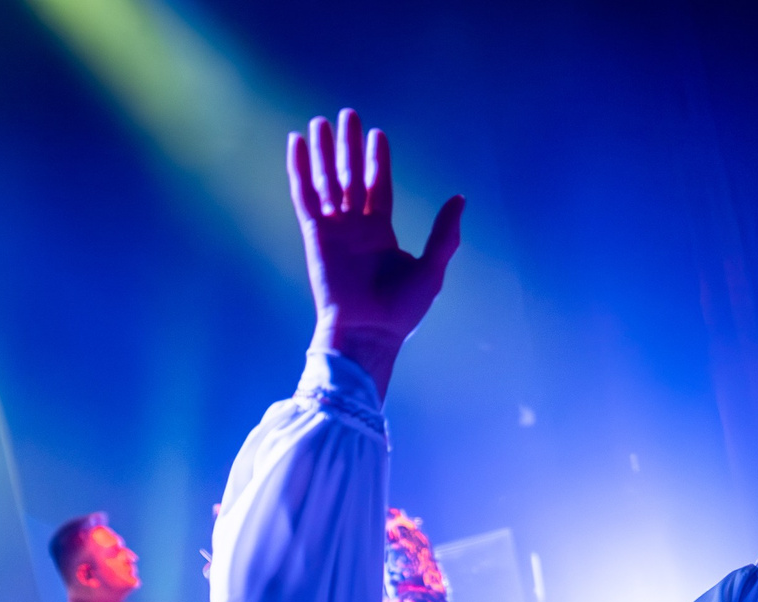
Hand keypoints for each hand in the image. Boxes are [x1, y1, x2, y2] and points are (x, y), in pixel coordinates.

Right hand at [288, 109, 462, 398]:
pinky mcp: (315, 234)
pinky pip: (305, 196)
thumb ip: (443, 233)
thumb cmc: (401, 309)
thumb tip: (459, 199)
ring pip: (327, 180)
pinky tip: (297, 144)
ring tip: (320, 120)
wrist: (368, 331)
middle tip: (348, 114)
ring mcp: (334, 230)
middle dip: (348, 146)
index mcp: (380, 233)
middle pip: (350, 176)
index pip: (377, 187)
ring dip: (324, 151)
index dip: (376, 160)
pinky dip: (300, 169)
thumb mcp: (431, 268)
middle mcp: (355, 228)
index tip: (377, 134)